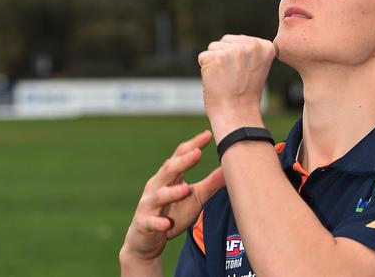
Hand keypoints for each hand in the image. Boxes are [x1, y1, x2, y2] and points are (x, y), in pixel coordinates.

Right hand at [120, 130, 223, 269]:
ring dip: (172, 192)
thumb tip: (229, 170)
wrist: (146, 239)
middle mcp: (157, 185)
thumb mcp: (194, 197)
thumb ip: (210, 184)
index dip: (193, 145)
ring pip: (159, 195)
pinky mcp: (144, 223)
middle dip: (183, 161)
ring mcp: (149, 204)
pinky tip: (166, 224)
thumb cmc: (172, 212)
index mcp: (169, 176)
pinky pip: (151, 222)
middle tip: (197, 152)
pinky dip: (158, 222)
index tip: (208, 134)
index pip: (180, 155)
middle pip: (169, 170)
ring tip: (186, 189)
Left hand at [198, 35, 275, 140]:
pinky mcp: (216, 57)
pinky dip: (205, 70)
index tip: (244, 75)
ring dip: (215, 62)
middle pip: (226, 41)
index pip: (240, 41)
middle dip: (225, 57)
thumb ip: (248, 51)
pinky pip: (203, 57)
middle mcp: (251, 44)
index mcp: (265, 46)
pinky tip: (216, 82)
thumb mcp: (256, 67)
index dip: (238, 59)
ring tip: (225, 80)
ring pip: (214, 47)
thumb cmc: (245, 95)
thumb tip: (233, 42)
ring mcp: (233, 50)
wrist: (237, 116)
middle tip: (233, 78)